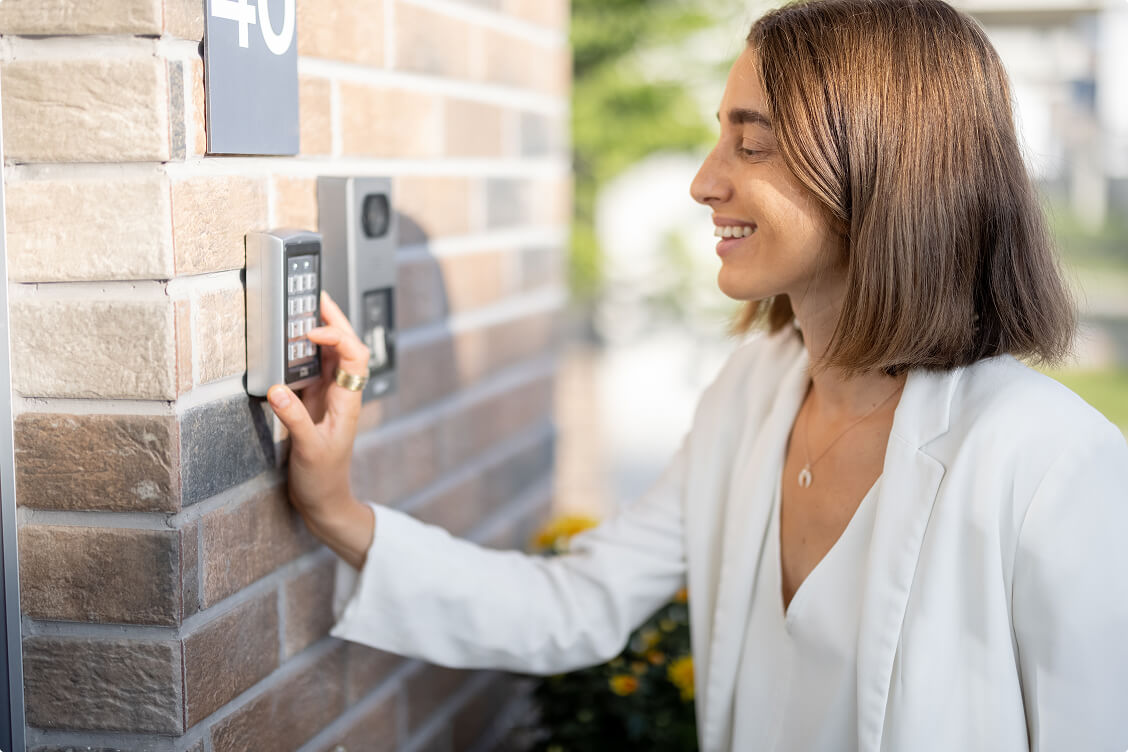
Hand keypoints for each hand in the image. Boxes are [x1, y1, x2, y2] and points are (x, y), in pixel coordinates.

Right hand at [267, 291, 374, 568]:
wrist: (324, 502)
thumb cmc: (323, 479)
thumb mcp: (308, 450)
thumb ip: (294, 419)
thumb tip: (277, 388)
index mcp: (348, 400)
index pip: (354, 355)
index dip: (337, 336)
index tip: (311, 332)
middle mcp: (342, 394)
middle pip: (346, 347)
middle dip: (334, 320)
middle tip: (316, 296)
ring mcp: (328, 398)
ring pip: (330, 356)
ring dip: (320, 332)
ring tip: (304, 309)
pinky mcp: (313, 404)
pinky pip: (312, 370)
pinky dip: (302, 353)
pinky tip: (289, 343)